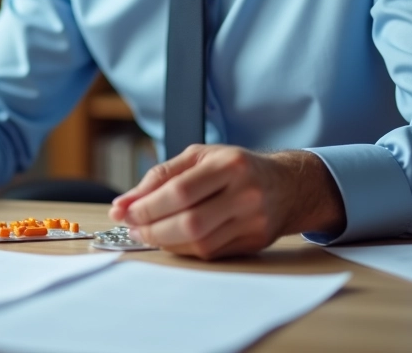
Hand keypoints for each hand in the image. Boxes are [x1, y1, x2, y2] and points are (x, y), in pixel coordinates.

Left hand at [108, 145, 344, 259]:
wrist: (287, 185)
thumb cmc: (236, 167)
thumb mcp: (199, 157)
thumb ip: (160, 176)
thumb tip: (123, 203)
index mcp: (230, 165)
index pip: (181, 191)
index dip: (148, 206)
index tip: (125, 211)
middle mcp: (246, 194)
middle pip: (190, 222)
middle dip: (153, 229)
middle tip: (132, 227)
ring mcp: (254, 222)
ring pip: (200, 244)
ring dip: (165, 242)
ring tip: (148, 233)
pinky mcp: (255, 243)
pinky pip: (211, 254)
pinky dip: (184, 249)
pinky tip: (172, 239)